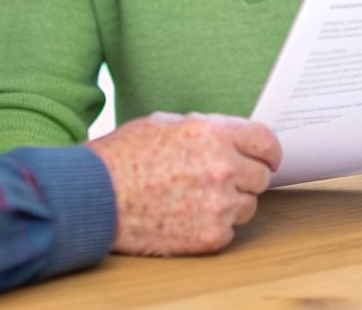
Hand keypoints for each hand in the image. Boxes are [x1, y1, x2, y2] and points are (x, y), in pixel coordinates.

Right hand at [87, 111, 281, 256]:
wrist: (94, 197)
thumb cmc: (122, 157)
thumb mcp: (164, 124)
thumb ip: (205, 128)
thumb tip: (232, 137)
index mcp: (214, 134)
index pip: (267, 143)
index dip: (267, 152)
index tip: (265, 159)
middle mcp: (222, 168)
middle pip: (261, 177)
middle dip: (244, 177)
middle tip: (219, 180)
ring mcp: (218, 205)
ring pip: (247, 206)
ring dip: (229, 203)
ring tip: (195, 199)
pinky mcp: (210, 236)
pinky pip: (229, 231)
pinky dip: (213, 226)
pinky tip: (186, 216)